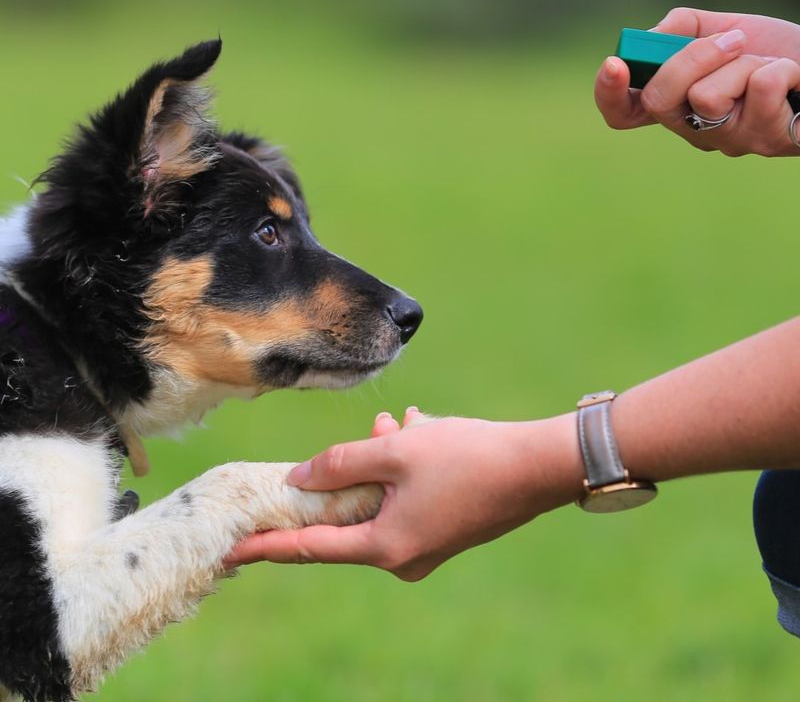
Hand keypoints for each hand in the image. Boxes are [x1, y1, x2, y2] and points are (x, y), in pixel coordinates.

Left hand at [225, 408, 581, 580]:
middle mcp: (404, 556)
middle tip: (363, 435)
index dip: (267, 546)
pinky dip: (404, 467)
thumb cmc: (467, 457)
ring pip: (381, 498)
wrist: (538, 467)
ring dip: (382, 460)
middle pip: (350, 515)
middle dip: (347, 473)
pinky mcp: (444, 528)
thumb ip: (340, 463)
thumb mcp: (395, 452)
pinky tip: (419, 431)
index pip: (310, 547)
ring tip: (398, 424)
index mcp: (385, 545)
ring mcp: (427, 545)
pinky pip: (406, 497)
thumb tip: (298, 478)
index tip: (231, 550)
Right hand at [594, 8, 799, 156]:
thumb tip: (653, 37)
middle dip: (692, 58)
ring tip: (768, 65)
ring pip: (707, 97)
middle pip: (658, 101)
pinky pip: (758, 90)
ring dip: (746, 62)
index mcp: (675, 104)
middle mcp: (692, 130)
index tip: (615, 64)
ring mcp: (726, 141)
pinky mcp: (764, 141)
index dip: (609, 94)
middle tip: (732, 41)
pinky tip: (792, 80)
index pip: (623, 113)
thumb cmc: (774, 52)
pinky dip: (781, 69)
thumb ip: (682, 28)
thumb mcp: (725, 28)